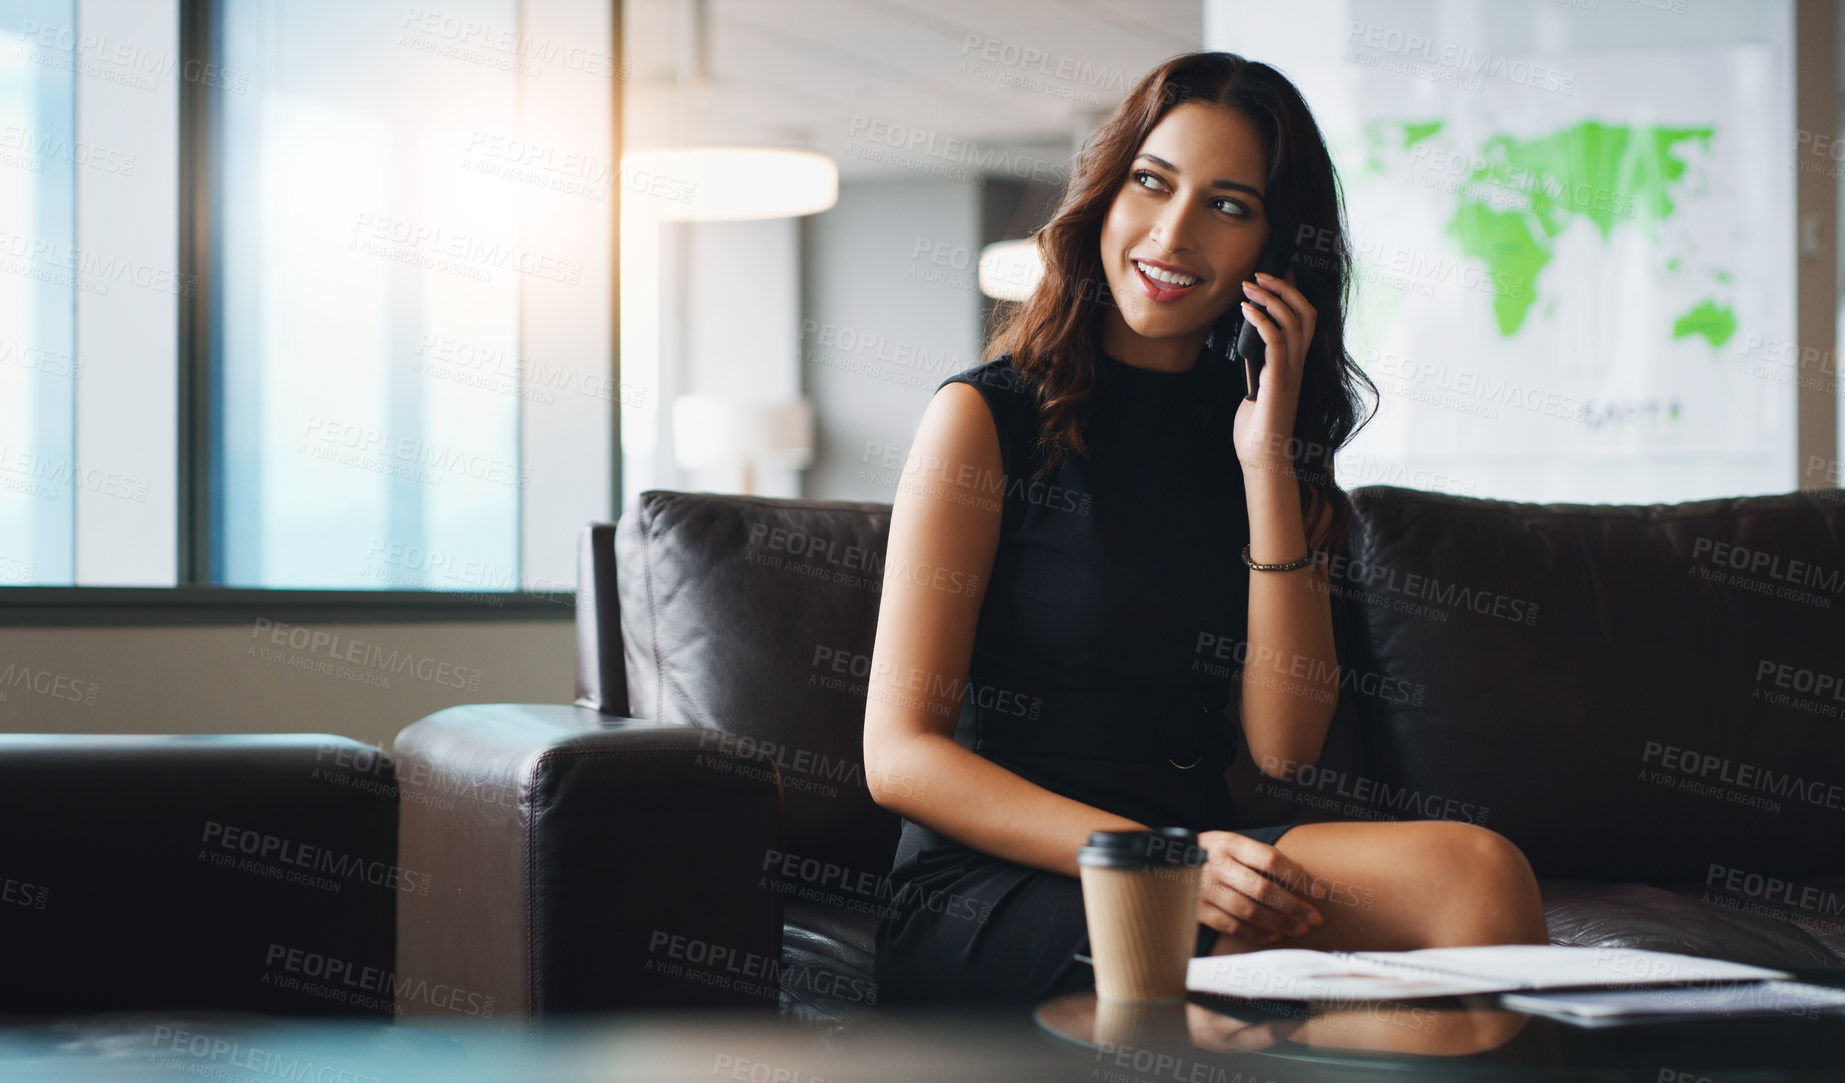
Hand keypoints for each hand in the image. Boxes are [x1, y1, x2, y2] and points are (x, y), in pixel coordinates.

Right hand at [1194, 829, 1325, 945]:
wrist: (1161, 861)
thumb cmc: (1207, 854)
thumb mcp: (1229, 843)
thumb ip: (1259, 856)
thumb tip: (1301, 875)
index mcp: (1228, 843)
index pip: (1271, 860)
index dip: (1298, 877)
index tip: (1318, 891)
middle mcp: (1216, 865)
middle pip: (1263, 889)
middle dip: (1294, 906)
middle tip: (1314, 917)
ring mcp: (1204, 889)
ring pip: (1249, 911)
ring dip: (1279, 923)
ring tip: (1299, 928)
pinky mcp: (1197, 910)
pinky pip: (1231, 926)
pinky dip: (1256, 934)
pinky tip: (1273, 935)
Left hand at [1231, 266, 1316, 483]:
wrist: (1262, 459)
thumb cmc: (1257, 429)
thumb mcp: (1256, 390)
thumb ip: (1258, 369)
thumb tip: (1249, 352)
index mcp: (1295, 365)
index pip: (1304, 320)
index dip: (1295, 293)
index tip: (1277, 273)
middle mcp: (1299, 364)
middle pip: (1306, 313)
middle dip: (1284, 287)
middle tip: (1259, 274)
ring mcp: (1291, 372)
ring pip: (1294, 322)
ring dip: (1271, 298)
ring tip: (1250, 286)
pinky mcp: (1279, 381)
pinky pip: (1277, 342)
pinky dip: (1262, 320)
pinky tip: (1247, 310)